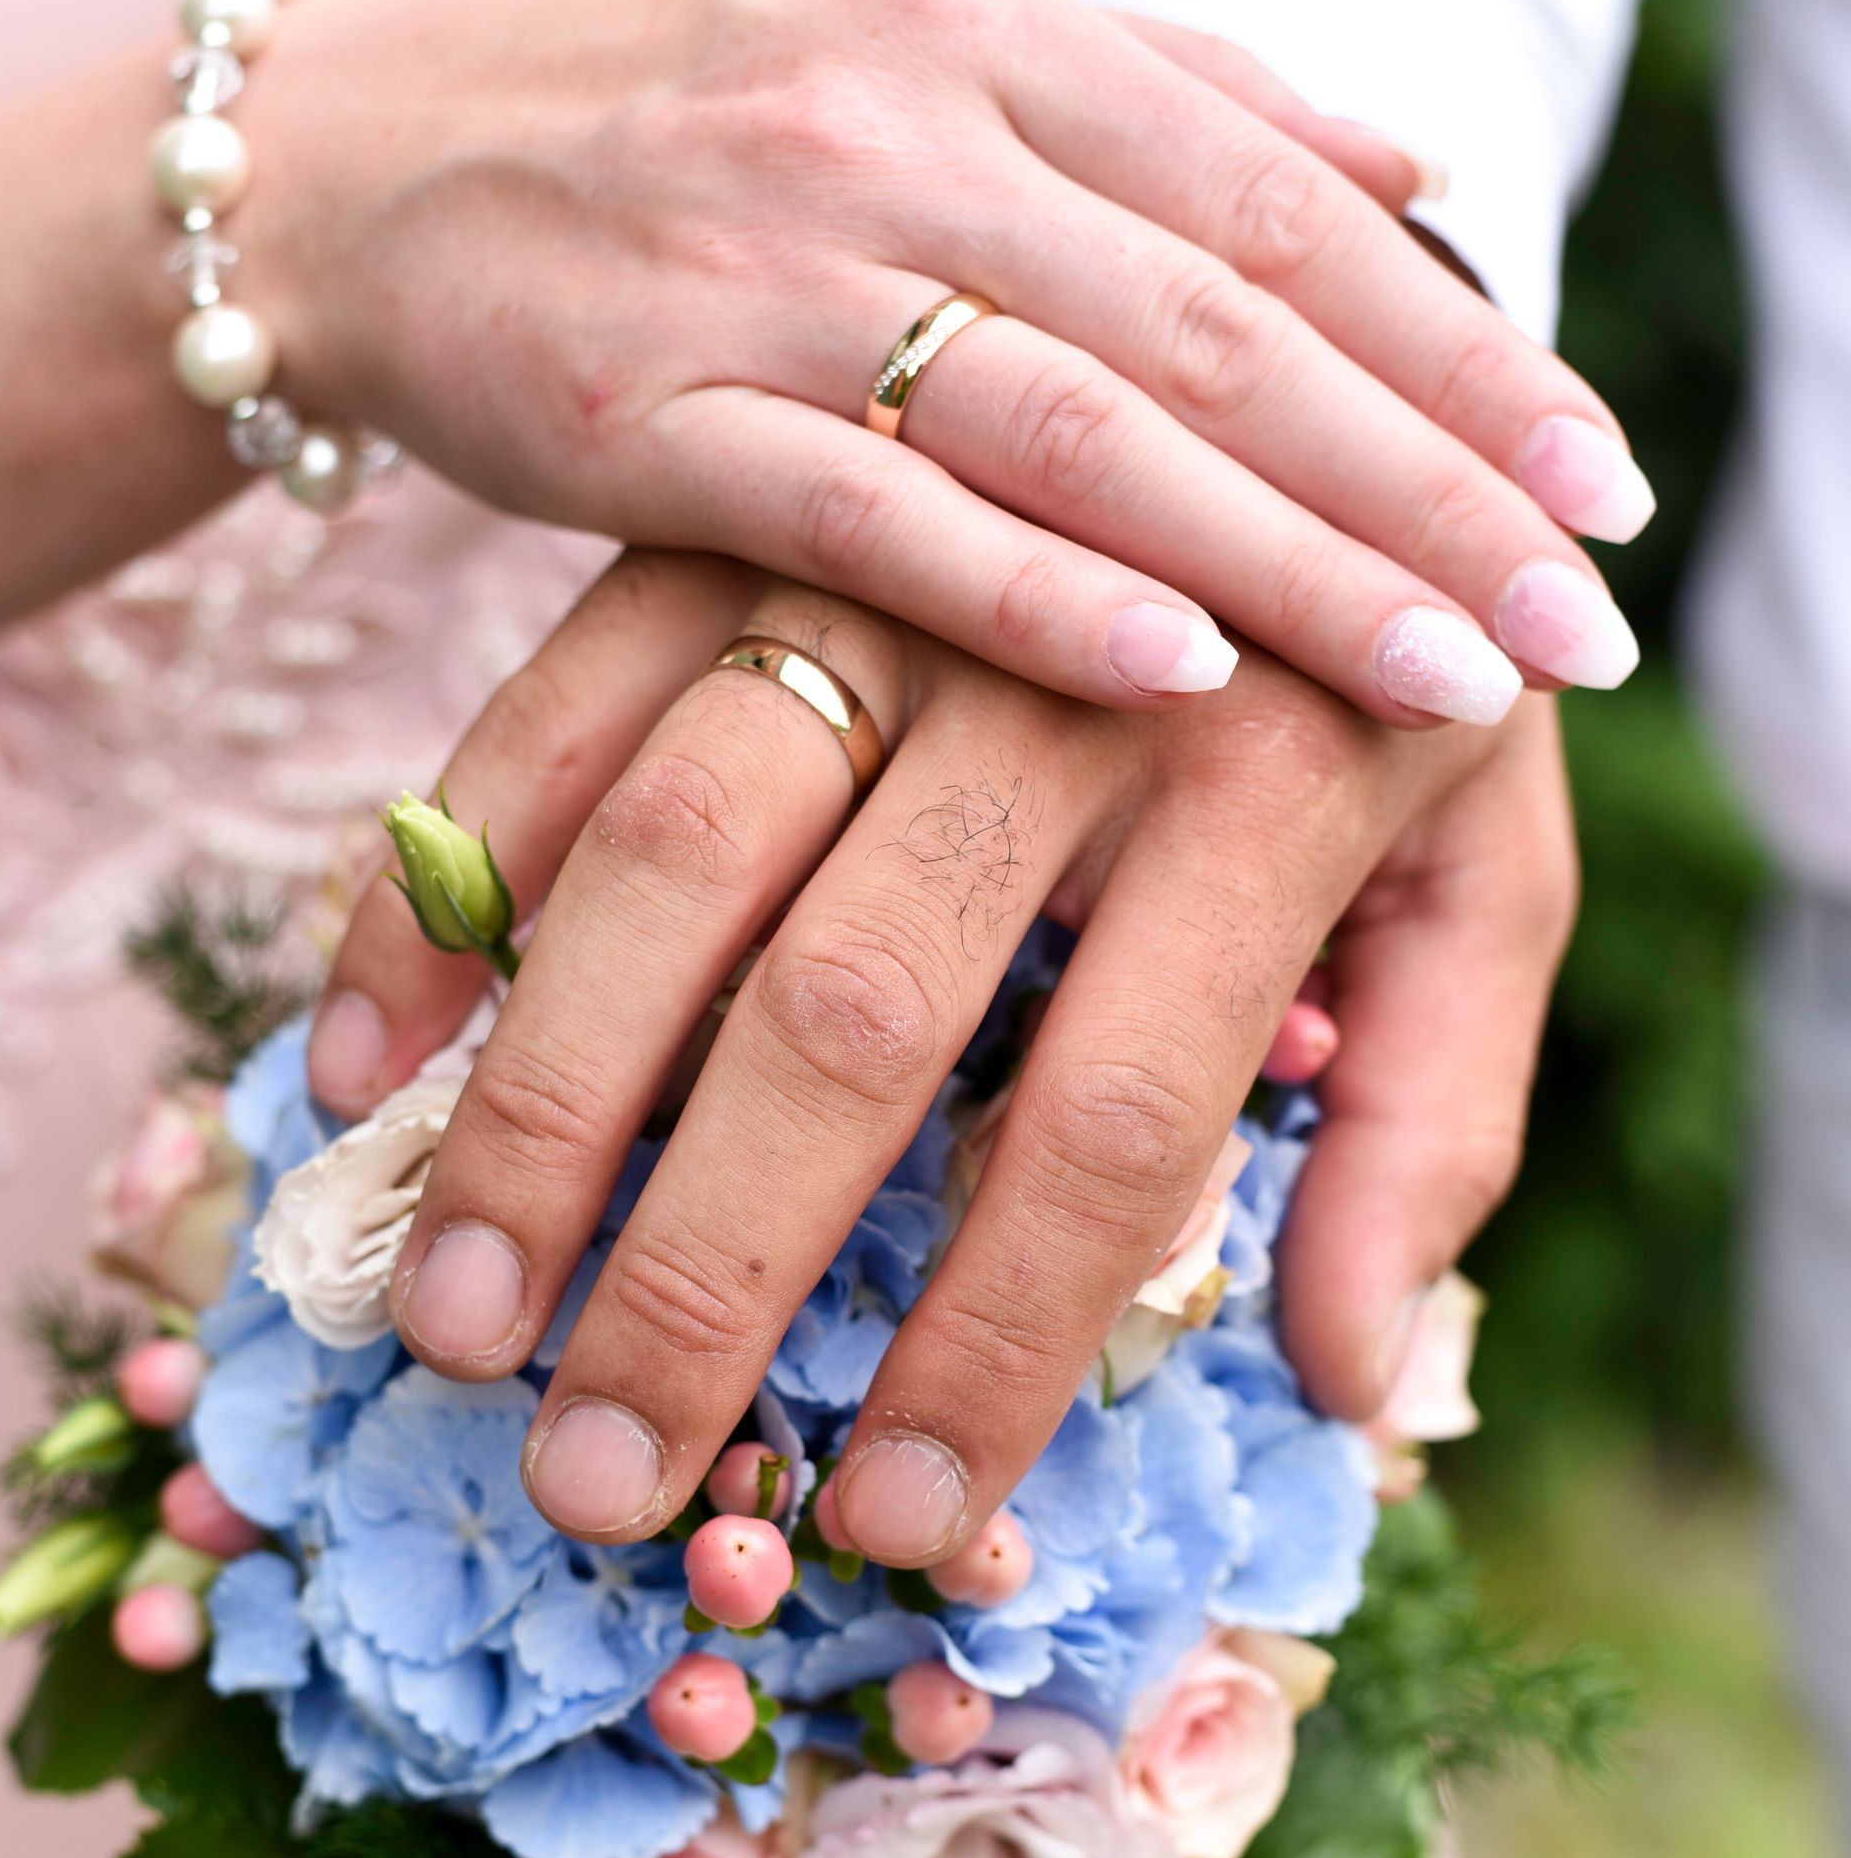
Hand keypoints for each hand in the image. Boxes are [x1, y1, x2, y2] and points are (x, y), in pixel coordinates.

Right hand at [236, 0, 1643, 720]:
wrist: (352, 162)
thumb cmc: (670, 120)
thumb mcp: (923, 47)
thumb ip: (1170, 102)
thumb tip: (1413, 158)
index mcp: (991, 33)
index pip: (1284, 200)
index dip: (1457, 349)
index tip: (1593, 482)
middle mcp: (900, 127)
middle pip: (1219, 322)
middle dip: (1420, 483)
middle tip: (1573, 623)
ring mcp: (767, 273)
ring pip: (1076, 424)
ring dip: (1279, 561)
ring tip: (1443, 678)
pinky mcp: (647, 418)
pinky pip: (870, 516)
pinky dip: (1032, 595)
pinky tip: (1180, 675)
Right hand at [310, 551, 1575, 1561]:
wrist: (1304, 338)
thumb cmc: (1392, 675)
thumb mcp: (1489, 878)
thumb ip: (1430, 1120)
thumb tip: (1338, 1377)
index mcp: (1281, 782)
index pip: (1114, 1123)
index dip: (996, 1342)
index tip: (898, 1520)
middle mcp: (1064, 670)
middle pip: (854, 1006)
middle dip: (710, 1265)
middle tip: (594, 1476)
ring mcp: (883, 573)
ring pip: (676, 850)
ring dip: (546, 1098)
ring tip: (456, 1314)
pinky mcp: (738, 514)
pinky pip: (555, 705)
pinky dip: (447, 886)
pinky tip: (368, 1064)